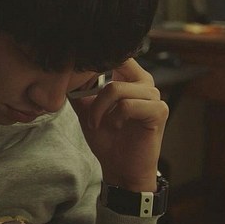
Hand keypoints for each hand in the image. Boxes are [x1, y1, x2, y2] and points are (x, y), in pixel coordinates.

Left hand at [69, 59, 167, 191]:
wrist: (120, 168)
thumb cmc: (107, 137)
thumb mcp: (86, 108)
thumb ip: (79, 87)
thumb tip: (64, 71)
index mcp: (130, 77)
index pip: (114, 55)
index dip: (92, 64)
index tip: (78, 81)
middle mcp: (145, 82)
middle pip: (112, 68)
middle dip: (92, 90)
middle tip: (89, 111)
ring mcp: (154, 95)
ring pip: (115, 89)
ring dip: (99, 109)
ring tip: (99, 124)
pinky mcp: (159, 111)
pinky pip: (127, 105)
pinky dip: (114, 118)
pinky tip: (116, 127)